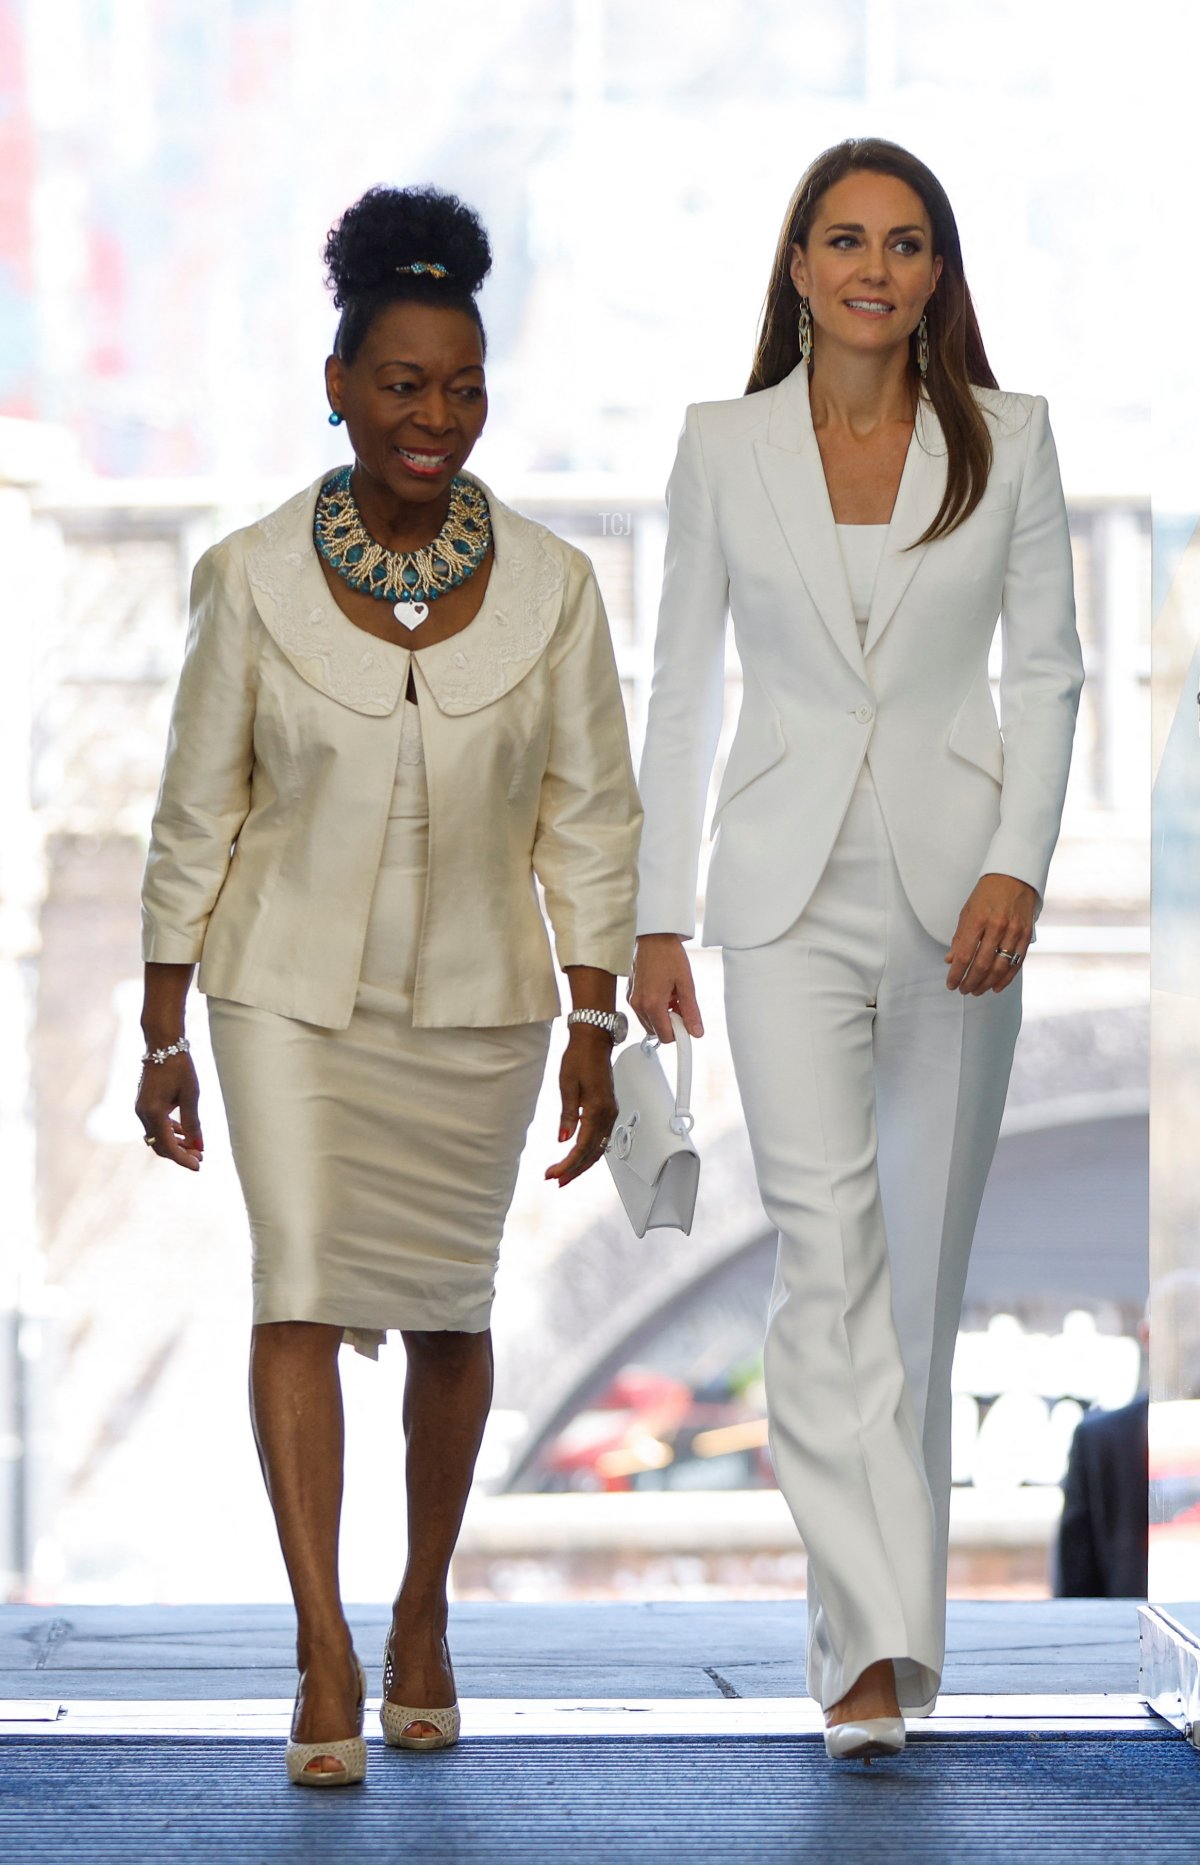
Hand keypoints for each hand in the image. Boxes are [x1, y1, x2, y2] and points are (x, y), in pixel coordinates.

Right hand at [136, 1054, 203, 1169]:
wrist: (162, 1045)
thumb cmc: (179, 1067)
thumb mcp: (191, 1096)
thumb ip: (193, 1123)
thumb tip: (199, 1147)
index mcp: (153, 1113)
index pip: (168, 1147)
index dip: (183, 1159)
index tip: (199, 1166)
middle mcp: (143, 1114)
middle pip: (160, 1146)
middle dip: (180, 1154)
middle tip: (201, 1157)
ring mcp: (141, 1109)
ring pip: (157, 1137)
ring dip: (175, 1144)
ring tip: (196, 1147)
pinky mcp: (144, 1104)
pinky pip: (155, 1126)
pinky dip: (169, 1132)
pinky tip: (184, 1133)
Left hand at [544, 1028, 617, 1188]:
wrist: (594, 1041)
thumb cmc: (579, 1058)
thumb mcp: (567, 1085)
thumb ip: (568, 1115)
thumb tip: (563, 1139)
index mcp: (598, 1110)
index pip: (582, 1147)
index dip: (567, 1164)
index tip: (552, 1174)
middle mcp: (608, 1115)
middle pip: (593, 1153)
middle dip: (574, 1170)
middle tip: (557, 1181)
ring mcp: (610, 1113)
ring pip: (599, 1148)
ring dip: (582, 1164)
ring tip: (565, 1174)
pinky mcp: (608, 1110)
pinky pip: (601, 1138)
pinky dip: (590, 1152)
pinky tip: (579, 1157)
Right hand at [628, 934, 702, 1042]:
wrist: (653, 936)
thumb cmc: (668, 954)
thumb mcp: (686, 984)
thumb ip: (691, 1011)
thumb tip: (696, 1032)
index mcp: (652, 1004)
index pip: (665, 1037)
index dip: (679, 1033)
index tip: (688, 1024)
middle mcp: (638, 1005)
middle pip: (656, 1031)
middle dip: (671, 1023)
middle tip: (681, 1005)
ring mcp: (632, 999)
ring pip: (649, 1022)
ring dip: (663, 1016)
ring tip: (672, 995)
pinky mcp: (630, 993)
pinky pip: (643, 1010)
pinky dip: (655, 1007)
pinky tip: (663, 991)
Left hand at [944, 873, 1037, 995]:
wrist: (1015, 876)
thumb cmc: (988, 893)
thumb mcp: (968, 911)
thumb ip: (960, 937)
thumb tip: (950, 960)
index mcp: (978, 920)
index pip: (964, 955)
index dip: (956, 974)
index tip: (951, 984)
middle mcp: (996, 927)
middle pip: (981, 965)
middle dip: (970, 982)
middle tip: (963, 990)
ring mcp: (1013, 932)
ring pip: (999, 967)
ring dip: (986, 984)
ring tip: (976, 990)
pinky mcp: (1026, 936)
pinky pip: (1016, 963)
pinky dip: (1005, 979)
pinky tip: (996, 987)